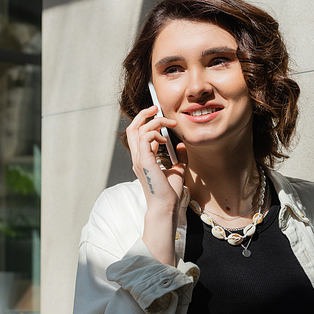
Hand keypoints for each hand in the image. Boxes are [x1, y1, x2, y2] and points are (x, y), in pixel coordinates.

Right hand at [125, 106, 186, 264]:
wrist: (166, 206)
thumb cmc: (169, 192)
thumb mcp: (177, 170)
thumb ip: (179, 157)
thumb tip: (182, 145)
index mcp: (143, 159)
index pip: (138, 134)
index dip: (147, 122)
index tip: (160, 117)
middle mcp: (138, 157)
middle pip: (132, 128)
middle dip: (143, 114)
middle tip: (156, 108)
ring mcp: (139, 159)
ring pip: (137, 129)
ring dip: (154, 122)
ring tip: (168, 123)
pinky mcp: (144, 161)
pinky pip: (144, 138)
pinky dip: (155, 133)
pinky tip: (165, 139)